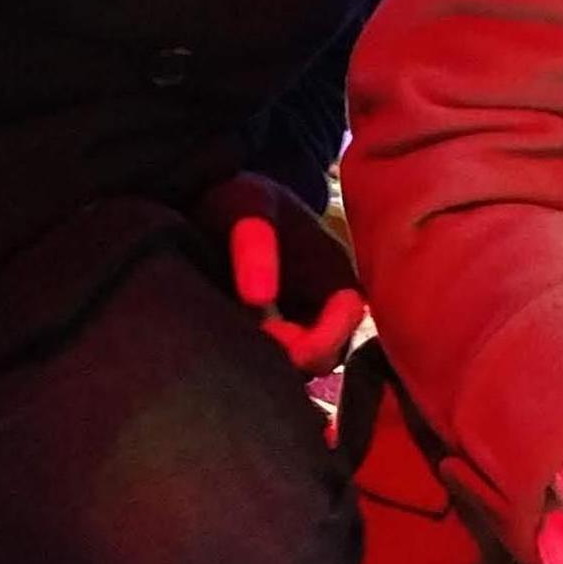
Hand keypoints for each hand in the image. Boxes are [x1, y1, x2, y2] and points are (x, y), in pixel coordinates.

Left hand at [201, 175, 367, 374]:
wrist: (214, 200)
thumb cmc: (238, 200)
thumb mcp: (247, 207)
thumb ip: (255, 245)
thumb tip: (258, 298)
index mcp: (333, 270)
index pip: (347, 318)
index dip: (318, 339)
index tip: (272, 337)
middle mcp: (328, 301)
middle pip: (326, 353)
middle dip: (291, 357)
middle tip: (240, 341)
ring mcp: (305, 321)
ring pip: (302, 363)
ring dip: (273, 361)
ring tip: (231, 340)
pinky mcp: (281, 335)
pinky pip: (281, 362)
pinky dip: (261, 361)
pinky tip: (230, 346)